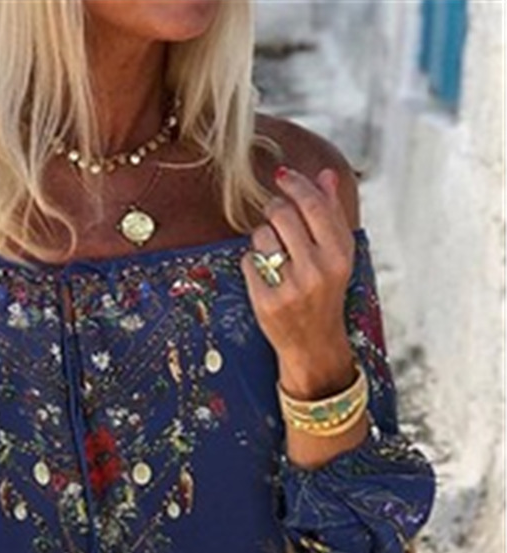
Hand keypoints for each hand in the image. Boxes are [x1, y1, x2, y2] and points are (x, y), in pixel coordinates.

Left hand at [241, 166, 355, 399]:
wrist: (314, 343)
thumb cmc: (326, 293)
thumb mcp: (338, 256)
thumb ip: (332, 214)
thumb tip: (326, 174)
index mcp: (338, 256)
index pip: (313, 205)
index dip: (295, 184)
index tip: (283, 175)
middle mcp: (316, 271)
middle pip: (282, 214)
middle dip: (274, 208)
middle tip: (274, 214)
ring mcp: (290, 288)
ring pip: (262, 236)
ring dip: (263, 238)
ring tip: (275, 254)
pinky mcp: (266, 303)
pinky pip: (248, 261)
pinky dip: (253, 263)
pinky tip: (267, 276)